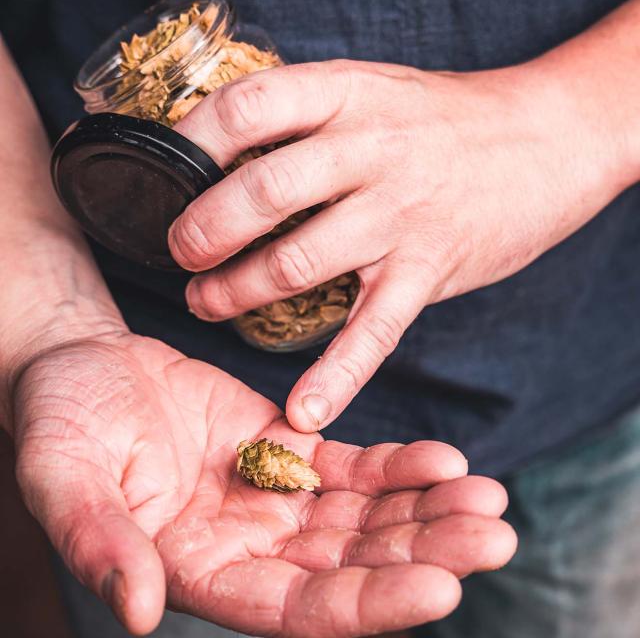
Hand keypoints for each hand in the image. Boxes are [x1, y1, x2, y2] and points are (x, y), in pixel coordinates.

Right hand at [12, 330, 515, 636]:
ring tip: (490, 498)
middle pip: (351, 568)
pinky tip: (445, 460)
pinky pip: (352, 466)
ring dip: (428, 511)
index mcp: (198, 571)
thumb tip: (140, 610)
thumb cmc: (61, 422)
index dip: (366, 605)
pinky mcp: (285, 446)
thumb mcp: (64, 476)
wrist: (84, 366)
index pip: (295, 611)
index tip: (441, 587)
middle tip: (496, 534)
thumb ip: (100, 540)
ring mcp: (272, 496)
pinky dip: (400, 466)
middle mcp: (247, 545)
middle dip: (426, 553)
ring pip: (364, 519)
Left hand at [168, 58, 633, 432]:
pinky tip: (304, 409)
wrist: (545, 138)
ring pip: (301, 262)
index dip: (193, 141)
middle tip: (178, 253)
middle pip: (265, 191)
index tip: (164, 172)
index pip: (250, 108)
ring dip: (239, 291)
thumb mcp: (373, 87)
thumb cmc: (444, 118)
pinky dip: (337, 375)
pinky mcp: (428, 271)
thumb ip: (308, 114)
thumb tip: (226, 144)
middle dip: (205, 229)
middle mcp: (372, 152)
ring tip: (206, 302)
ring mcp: (401, 216)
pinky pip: (373, 331)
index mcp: (349, 95)